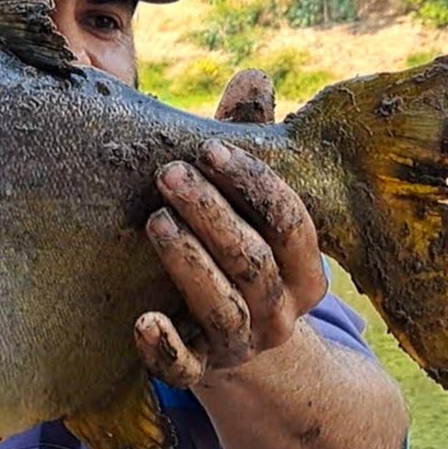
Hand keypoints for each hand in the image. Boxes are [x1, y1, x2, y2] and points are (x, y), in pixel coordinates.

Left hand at [134, 69, 327, 386]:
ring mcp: (242, 346)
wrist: (237, 349)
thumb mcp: (251, 205)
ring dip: (190, 263)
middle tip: (168, 173)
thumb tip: (254, 76)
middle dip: (212, 215)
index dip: (254, 185)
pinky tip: (143, 320)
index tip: (209, 148)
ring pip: (224, 308)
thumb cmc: (240, 254)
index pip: (291, 224)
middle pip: (254, 263)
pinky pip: (185, 369)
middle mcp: (280, 312)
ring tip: (155, 220)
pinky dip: (165, 347)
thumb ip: (251, 143)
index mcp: (304, 270)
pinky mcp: (201, 372)